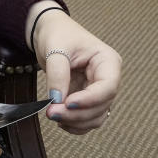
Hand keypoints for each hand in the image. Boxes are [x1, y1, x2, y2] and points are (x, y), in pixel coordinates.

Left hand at [34, 13, 120, 134]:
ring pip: (96, 116)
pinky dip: (75, 124)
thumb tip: (58, 99)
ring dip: (75, 121)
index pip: (108, 87)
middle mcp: (108, 78)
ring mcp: (98, 91)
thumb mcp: (56, 49)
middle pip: (102, 105)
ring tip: (53, 114)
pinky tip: (60, 120)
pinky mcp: (87, 100)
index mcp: (108, 61)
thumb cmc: (58, 34)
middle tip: (52, 112)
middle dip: (77, 113)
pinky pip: (87, 119)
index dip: (90, 99)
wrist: (50, 32)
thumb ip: (58, 74)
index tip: (68, 103)